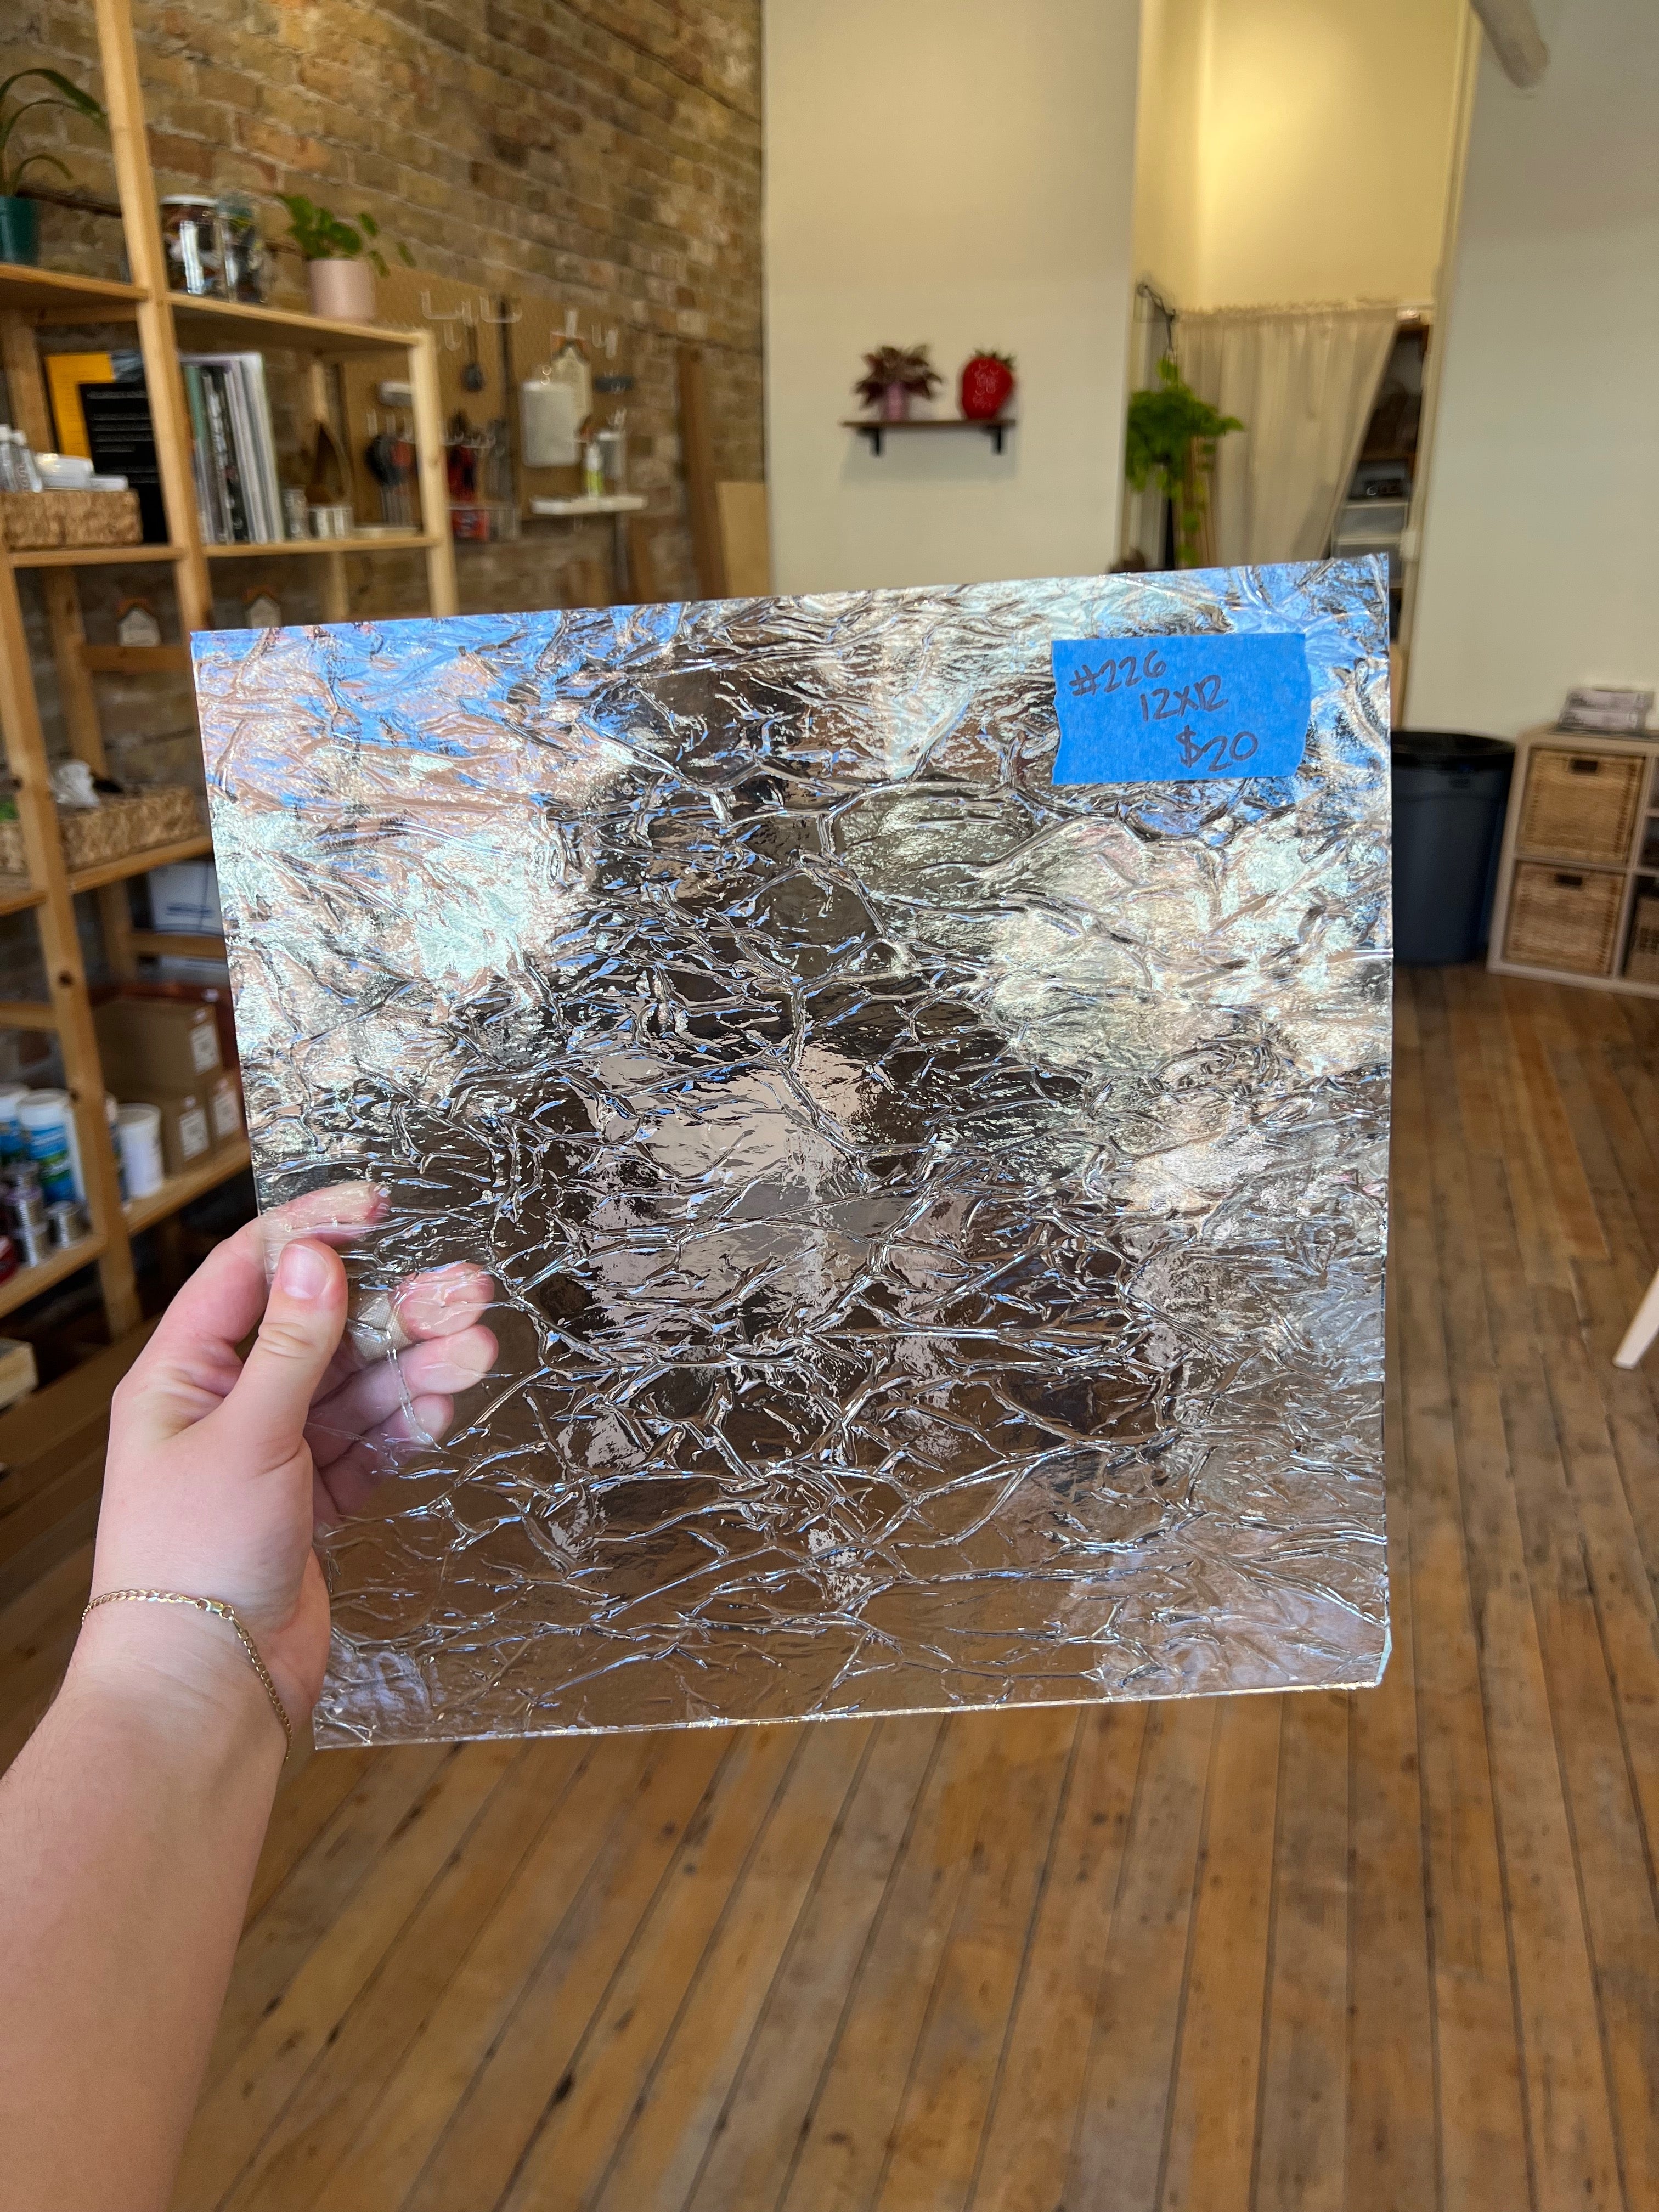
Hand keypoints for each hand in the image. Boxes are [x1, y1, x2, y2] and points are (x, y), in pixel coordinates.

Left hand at [85, 1183, 495, 1729]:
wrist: (205, 1689)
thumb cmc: (194, 1559)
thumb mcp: (247, 1435)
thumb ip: (292, 1346)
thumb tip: (318, 1257)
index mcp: (184, 1375)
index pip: (253, 1272)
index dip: (315, 1230)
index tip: (381, 1206)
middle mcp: (228, 1406)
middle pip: (324, 1331)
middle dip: (396, 1310)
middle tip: (470, 1290)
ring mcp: (272, 1456)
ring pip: (356, 1390)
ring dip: (416, 1369)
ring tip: (480, 1351)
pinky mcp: (311, 1503)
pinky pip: (367, 1447)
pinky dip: (405, 1429)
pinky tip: (444, 1412)